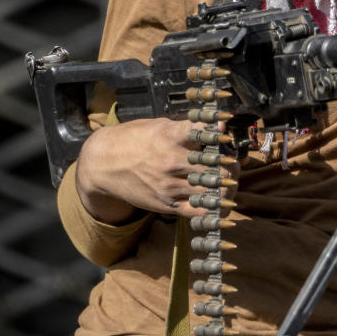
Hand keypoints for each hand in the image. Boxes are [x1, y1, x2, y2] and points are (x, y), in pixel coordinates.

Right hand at [74, 118, 238, 223]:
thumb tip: (220, 124)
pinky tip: (222, 204)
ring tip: (230, 182)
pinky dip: (214, 209)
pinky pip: (197, 211)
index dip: (222, 134)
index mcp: (170, 136)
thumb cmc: (135, 139)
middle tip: (233, 163)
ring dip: (227, 186)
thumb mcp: (160, 125)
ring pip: (211, 191)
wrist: (102, 164)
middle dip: (231, 165)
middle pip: (216, 167)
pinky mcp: (166, 204)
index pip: (206, 133)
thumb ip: (189, 127)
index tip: (228, 135)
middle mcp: (172, 162)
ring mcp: (169, 185)